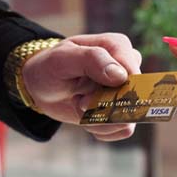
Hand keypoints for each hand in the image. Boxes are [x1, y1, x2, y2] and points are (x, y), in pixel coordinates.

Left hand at [23, 33, 141, 140]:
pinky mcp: (123, 110)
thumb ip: (92, 60)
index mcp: (118, 47)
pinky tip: (87, 117)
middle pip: (132, 99)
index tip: (84, 96)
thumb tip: (120, 76)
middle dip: (102, 107)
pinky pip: (124, 129)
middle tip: (79, 101)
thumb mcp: (62, 59)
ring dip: (99, 120)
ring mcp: (126, 90)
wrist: (43, 87)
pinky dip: (101, 129)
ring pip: (128, 118)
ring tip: (80, 106)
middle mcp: (127, 68)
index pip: (133, 75)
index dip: (112, 92)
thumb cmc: (51, 67)